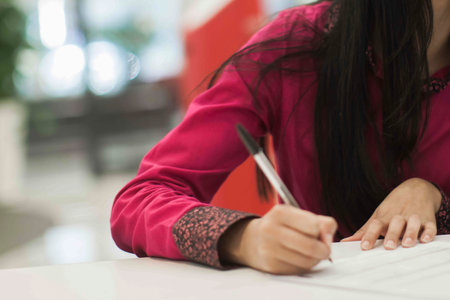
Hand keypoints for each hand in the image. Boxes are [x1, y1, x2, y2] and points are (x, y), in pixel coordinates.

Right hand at [219, 205, 336, 274]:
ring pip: (307, 261)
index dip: (321, 231)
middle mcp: (271, 230)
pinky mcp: (271, 266)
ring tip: (309, 253)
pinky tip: (297, 258)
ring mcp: (269, 249)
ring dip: (315, 259)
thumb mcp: (298, 216)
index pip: (313, 226)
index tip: (319, 232)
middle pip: (311, 246)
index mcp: (280, 213)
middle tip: (324, 249)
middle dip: (324, 250)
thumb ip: (321, 222)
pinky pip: (299, 270)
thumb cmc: (281, 226)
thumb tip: (328, 238)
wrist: (253, 240)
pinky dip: (304, 266)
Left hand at [342, 178, 441, 249]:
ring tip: (406, 244)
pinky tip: (425, 239)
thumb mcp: (378, 216)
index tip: (364, 246)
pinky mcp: (428, 220)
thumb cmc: (393, 207)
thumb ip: (364, 230)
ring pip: (412, 225)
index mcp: (384, 217)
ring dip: (410, 234)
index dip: (369, 236)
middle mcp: (398, 217)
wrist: (416, 189)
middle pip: (394, 225)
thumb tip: (346, 242)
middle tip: (388, 246)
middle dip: (391, 235)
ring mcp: (413, 217)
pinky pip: (430, 226)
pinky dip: (428, 232)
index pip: (375, 225)